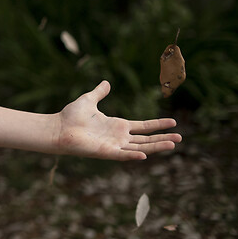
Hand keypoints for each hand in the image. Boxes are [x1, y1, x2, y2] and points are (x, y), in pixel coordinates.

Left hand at [55, 81, 180, 159]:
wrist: (57, 127)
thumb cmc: (71, 116)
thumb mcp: (88, 100)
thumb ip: (99, 93)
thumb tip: (106, 83)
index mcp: (117, 125)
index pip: (143, 126)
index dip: (157, 124)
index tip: (173, 122)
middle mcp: (119, 137)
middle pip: (146, 139)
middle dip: (163, 138)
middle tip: (180, 138)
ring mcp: (114, 145)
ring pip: (140, 148)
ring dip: (156, 147)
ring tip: (173, 145)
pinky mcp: (106, 152)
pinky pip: (122, 155)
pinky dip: (133, 155)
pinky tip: (145, 155)